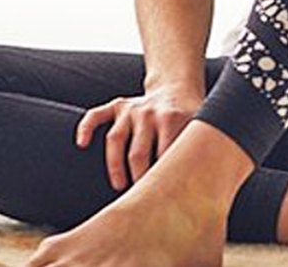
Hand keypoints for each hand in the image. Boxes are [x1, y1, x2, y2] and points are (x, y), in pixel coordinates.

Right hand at [75, 83, 203, 190]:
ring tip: (119, 187)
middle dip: (138, 179)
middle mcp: (149, 112)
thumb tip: (206, 187)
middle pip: (137, 153)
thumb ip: (201, 151)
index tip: (163, 199)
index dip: (162, 179)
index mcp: (173, 118)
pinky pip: (96, 114)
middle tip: (141, 200)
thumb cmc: (191, 118)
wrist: (178, 88)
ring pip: (115, 139)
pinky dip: (86, 128)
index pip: (164, 154)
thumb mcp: (202, 128)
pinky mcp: (118, 105)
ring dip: (115, 166)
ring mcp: (131, 109)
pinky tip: (81, 144)